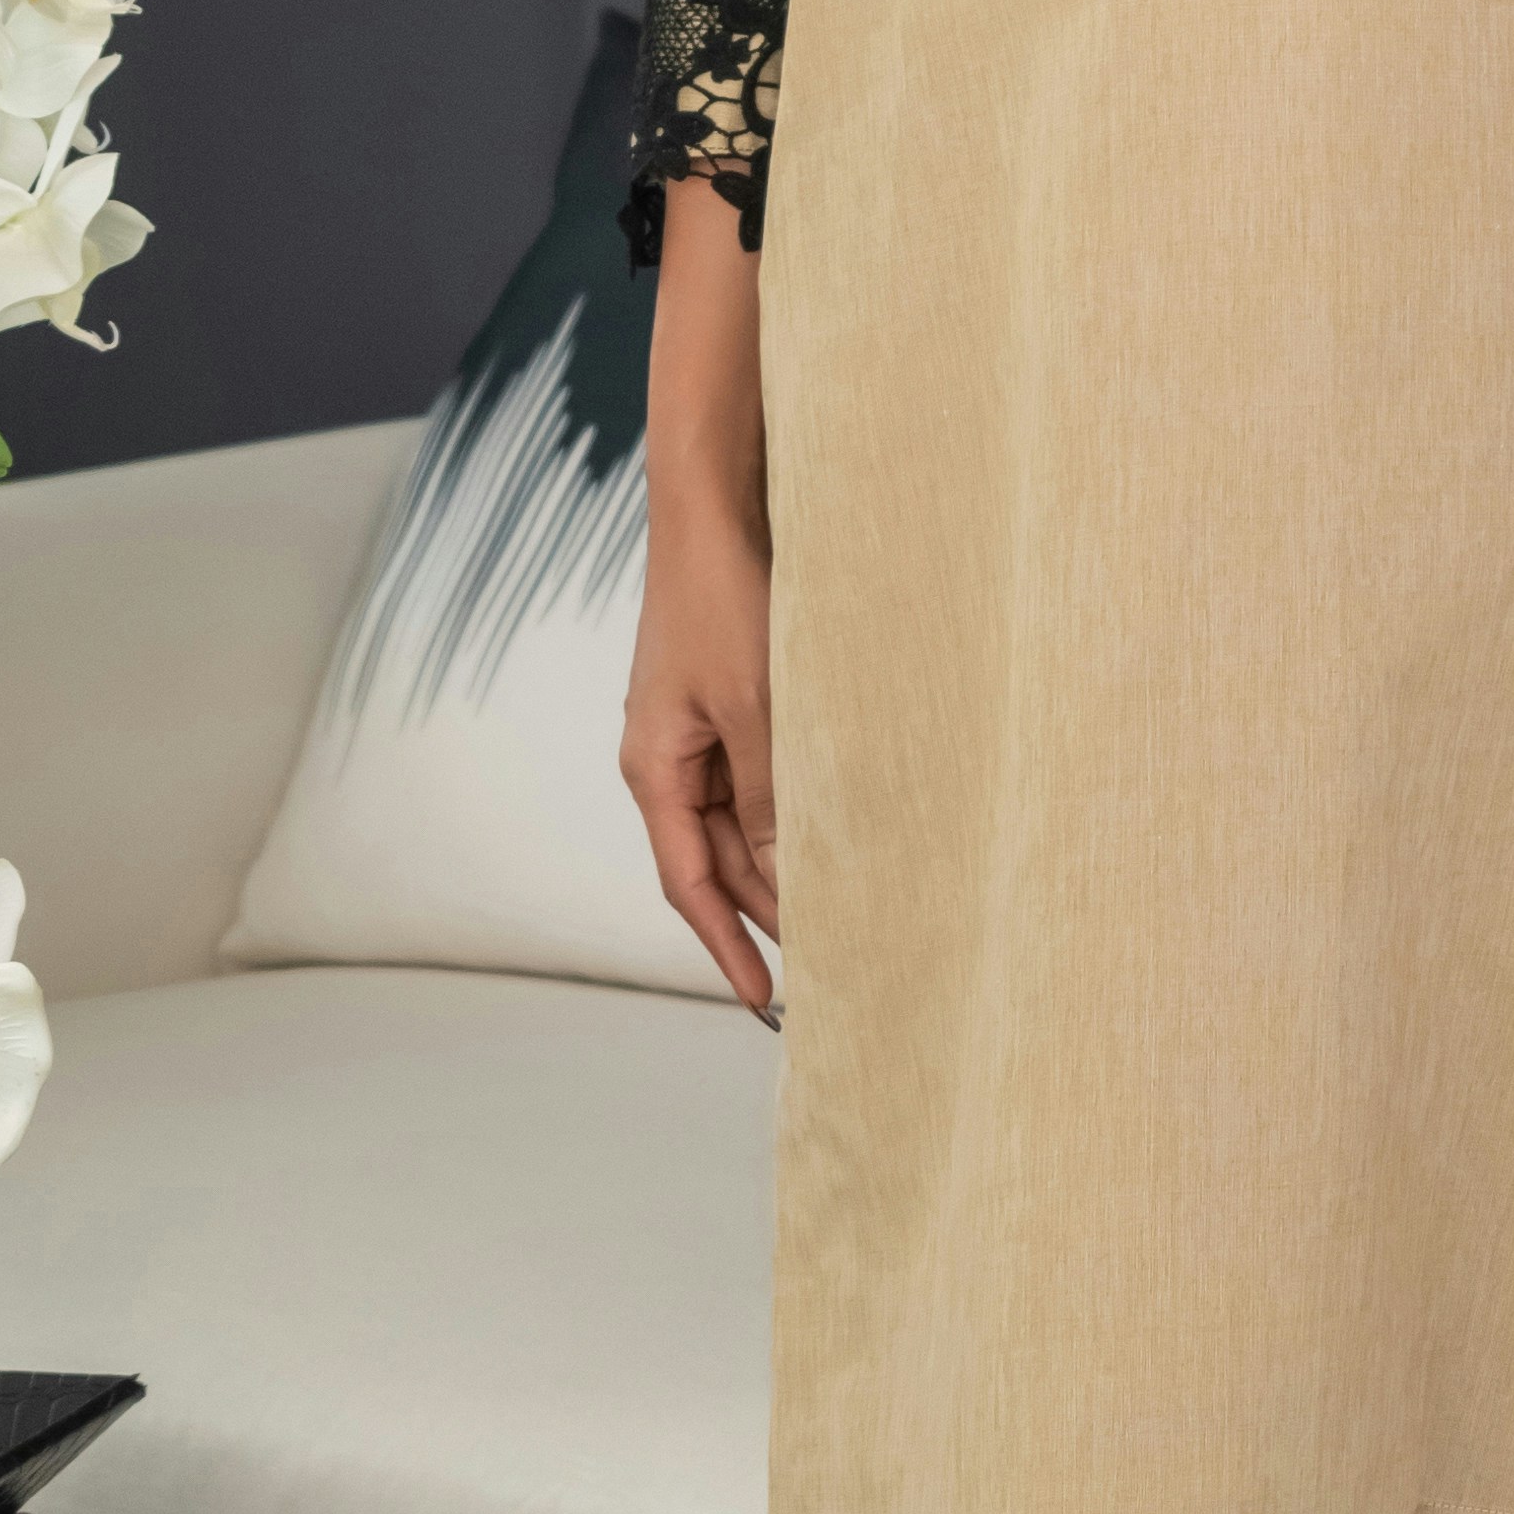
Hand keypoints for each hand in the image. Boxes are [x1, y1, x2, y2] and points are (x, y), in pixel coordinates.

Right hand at [626, 169, 783, 1016]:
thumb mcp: (756, 707)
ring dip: (792, 862)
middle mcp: (670, 757)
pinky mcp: (731, 700)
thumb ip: (770, 794)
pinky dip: (798, 810)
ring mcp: (699, 729)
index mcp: (654, 768)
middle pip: (722, 862)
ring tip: (858, 906)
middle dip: (775, 912)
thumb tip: (790, 876)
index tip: (771, 1010)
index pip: (692, 887)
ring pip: (747, 823)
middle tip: (845, 963)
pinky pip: (762, 779)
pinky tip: (848, 828)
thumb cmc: (727, 597)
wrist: (714, 502)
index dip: (731, 952)